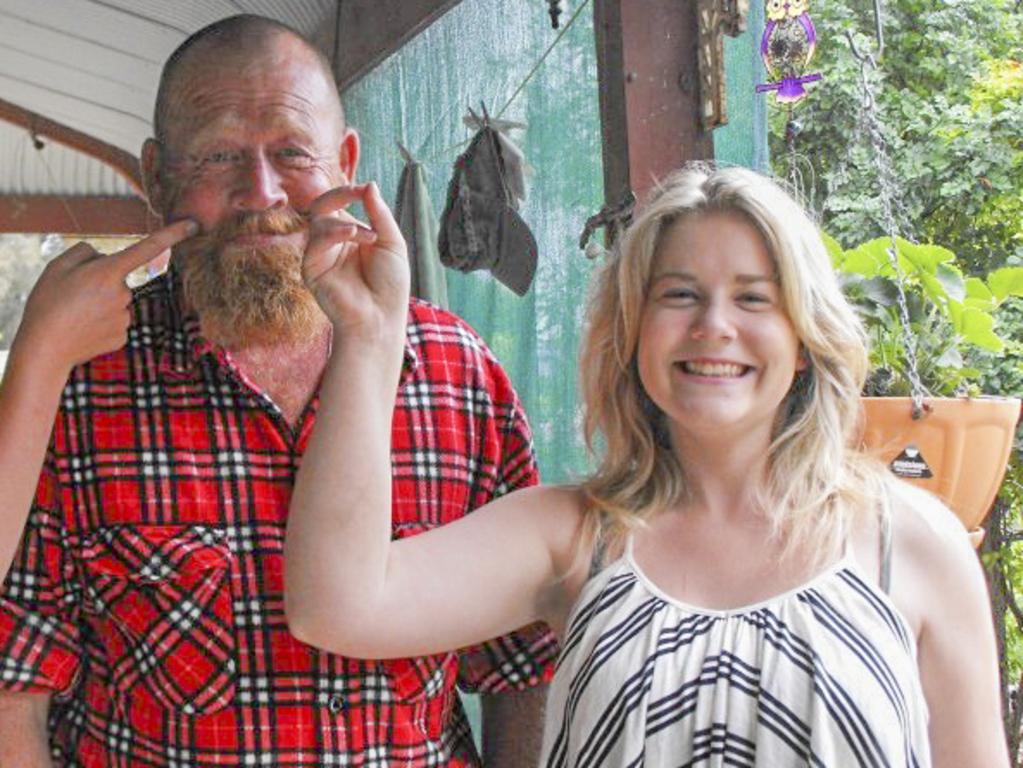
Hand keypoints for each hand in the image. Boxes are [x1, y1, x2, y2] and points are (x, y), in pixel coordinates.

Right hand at [11, 219, 197, 376]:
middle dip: (99, 280)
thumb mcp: (58, 266)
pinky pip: (114, 320)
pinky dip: (100, 322)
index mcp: (109, 272)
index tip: (194, 224)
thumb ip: (85, 252)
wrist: (44, 349)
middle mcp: (124, 294)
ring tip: (73, 313)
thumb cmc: (47, 303)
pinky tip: (83, 328)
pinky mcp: (123, 336)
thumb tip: (104, 258)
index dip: (173, 235)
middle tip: (72, 295)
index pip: (148, 248)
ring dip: (99, 303)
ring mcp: (125, 318)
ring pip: (116, 300)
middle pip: (117, 277)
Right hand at [302, 182, 409, 340]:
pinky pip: (315, 240)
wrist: (381, 317)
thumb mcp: (391, 242)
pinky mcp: (311, 268)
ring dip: (346, 222)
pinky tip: (356, 236)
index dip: (350, 192)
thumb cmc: (390, 285)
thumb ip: (379, 214)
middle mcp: (333, 243)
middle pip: (321, 206)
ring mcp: (320, 255)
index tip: (364, 189)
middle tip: (356, 192)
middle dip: (338, 194)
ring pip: (318, 220)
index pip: (341, 204)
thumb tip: (368, 184)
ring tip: (370, 237)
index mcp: (351, 236)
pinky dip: (335, 231)